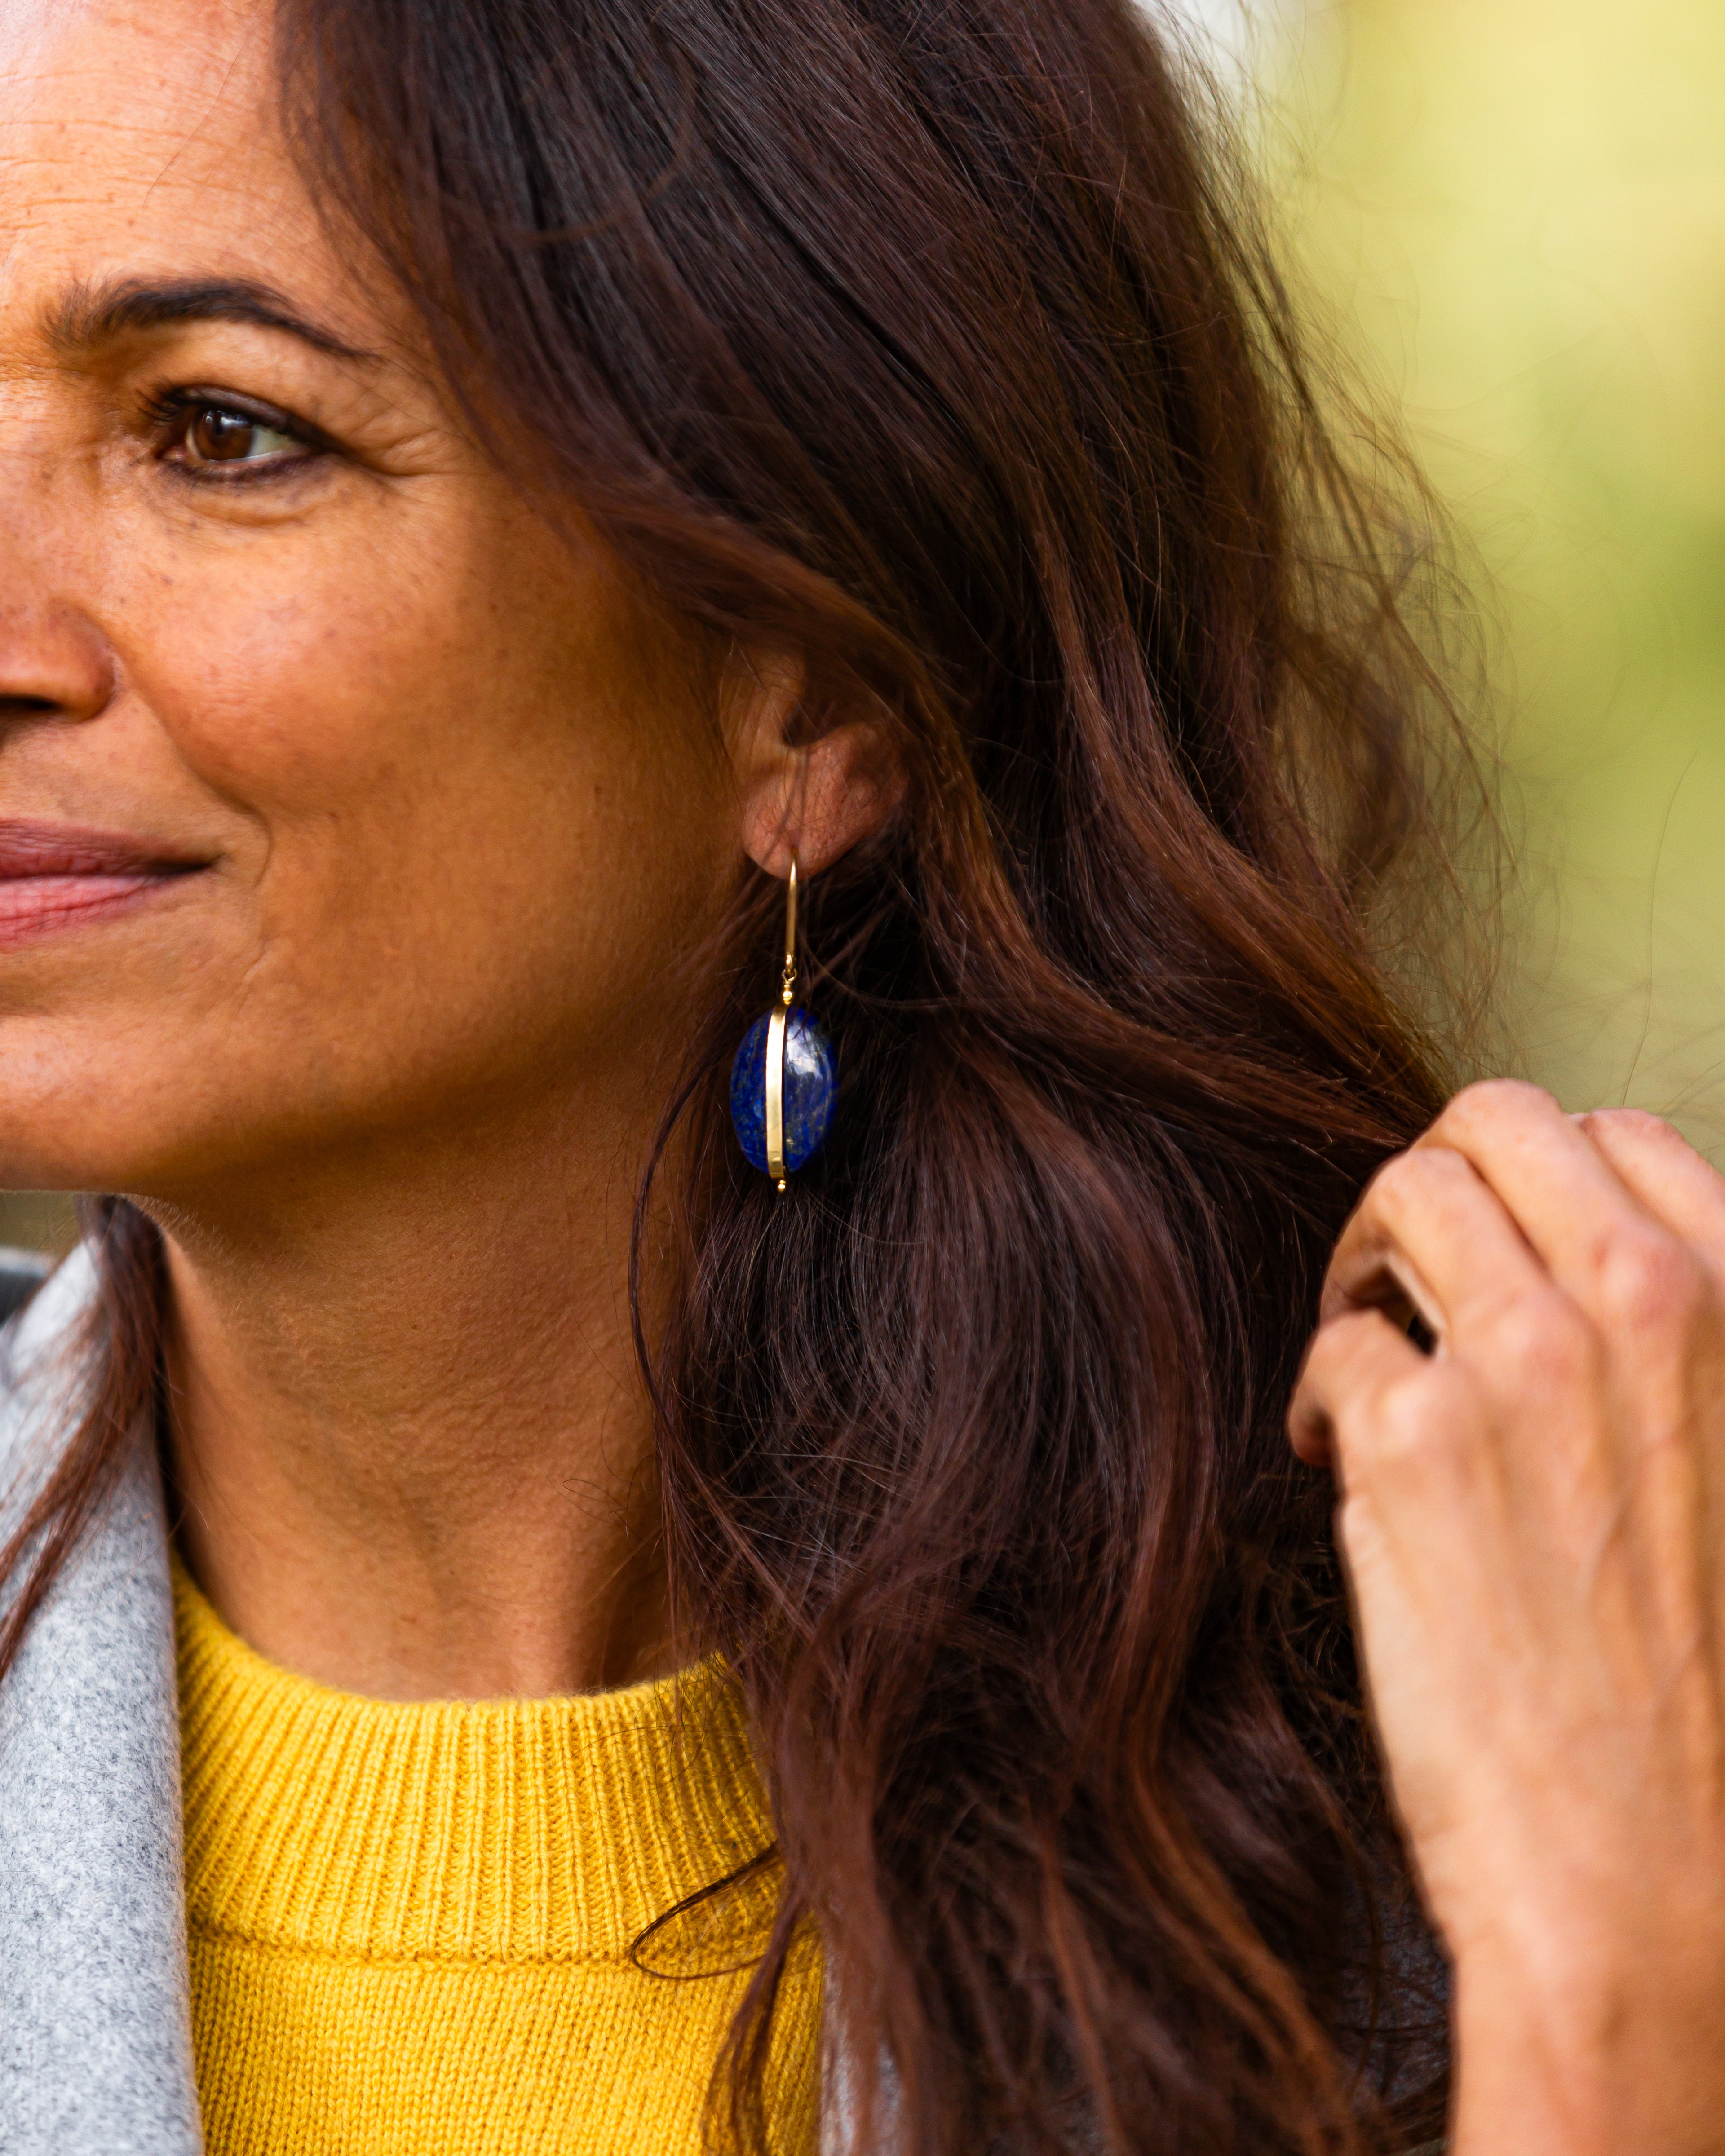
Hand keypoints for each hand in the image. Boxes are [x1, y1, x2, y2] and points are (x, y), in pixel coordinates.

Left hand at [1289, 1082, 1724, 2155]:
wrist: (1658, 1872)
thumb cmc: (1709, 1689)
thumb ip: (1684, 1352)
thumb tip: (1584, 1265)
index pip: (1615, 1136)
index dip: (1539, 1176)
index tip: (1505, 1238)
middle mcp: (1640, 1304)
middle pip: (1491, 1126)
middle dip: (1438, 1175)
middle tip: (1408, 1259)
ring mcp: (1518, 1365)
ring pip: (1399, 1200)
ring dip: (1369, 1262)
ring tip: (1368, 1341)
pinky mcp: (1408, 1443)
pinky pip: (1336, 1346)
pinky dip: (1325, 1392)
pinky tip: (1344, 1456)